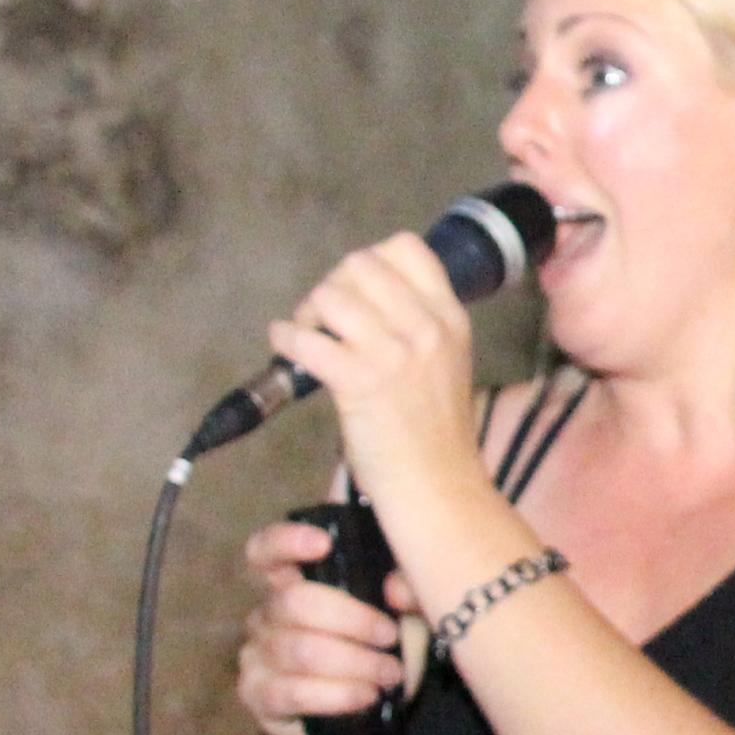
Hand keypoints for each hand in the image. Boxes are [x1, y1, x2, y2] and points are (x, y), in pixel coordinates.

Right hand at [232, 514, 407, 734]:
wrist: (366, 731)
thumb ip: (406, 593)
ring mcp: (257, 656)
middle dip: (352, 619)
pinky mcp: (259, 697)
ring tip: (389, 674)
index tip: (323, 544)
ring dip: (354, 662)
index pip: (266, 551)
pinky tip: (366, 696)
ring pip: (300, 649)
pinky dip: (338, 693)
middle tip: (389, 637)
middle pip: (295, 602)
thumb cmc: (379, 660)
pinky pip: (293, 691)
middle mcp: (266, 614)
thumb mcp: (405, 621)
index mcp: (294, 584)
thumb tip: (395, 587)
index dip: (286, 541)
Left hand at [261, 234, 477, 513]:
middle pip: (360, 264)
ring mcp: (394, 353)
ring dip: (308, 311)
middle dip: (332, 285)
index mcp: (449, 317)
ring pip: (331, 295)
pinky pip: (307, 339)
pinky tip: (286, 347)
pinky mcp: (360, 382)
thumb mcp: (446, 363)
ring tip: (306, 336)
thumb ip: (418, 326)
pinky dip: (286, 339)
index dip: (371, 260)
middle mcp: (425, 327)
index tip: (357, 291)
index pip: (406, 248)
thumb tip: (364, 300)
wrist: (438, 487)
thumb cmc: (436, 434)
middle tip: (323, 318)